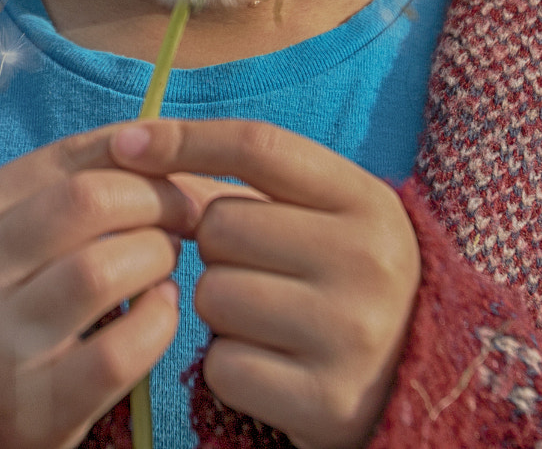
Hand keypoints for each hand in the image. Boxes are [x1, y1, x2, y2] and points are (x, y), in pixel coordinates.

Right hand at [0, 125, 196, 448]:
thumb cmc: (11, 302)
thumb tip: (166, 136)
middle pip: (87, 202)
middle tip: (183, 218)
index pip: (69, 158)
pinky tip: (159, 312)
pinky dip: (158, 325)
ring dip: (156, 260)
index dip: (141, 158)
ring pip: (101, 271)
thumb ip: (78, 178)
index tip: (175, 175)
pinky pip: (119, 353)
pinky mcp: (35, 409)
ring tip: (162, 266)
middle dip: (156, 201)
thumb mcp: (17, 233)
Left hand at [109, 120, 420, 448]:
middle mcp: (367, 261)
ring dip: (219, 312)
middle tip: (260, 273)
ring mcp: (351, 333)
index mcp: (369, 202)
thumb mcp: (329, 218)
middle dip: (216, 250)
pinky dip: (230, 368)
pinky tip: (272, 367)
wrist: (415, 384)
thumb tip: (133, 150)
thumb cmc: (344, 282)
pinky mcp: (325, 401)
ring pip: (211, 296)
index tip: (127, 145)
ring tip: (268, 321)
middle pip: (220, 227)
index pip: (259, 147)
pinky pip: (221, 366)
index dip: (186, 140)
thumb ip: (251, 182)